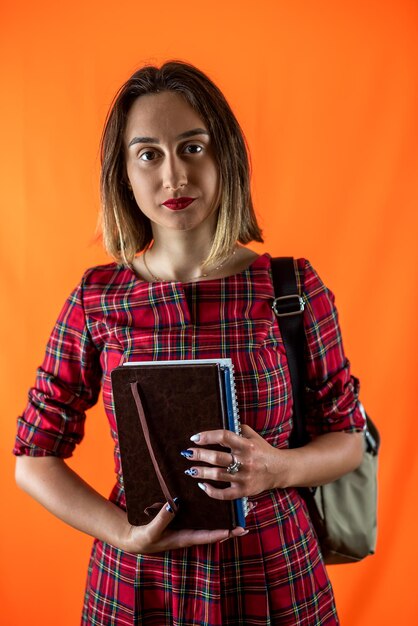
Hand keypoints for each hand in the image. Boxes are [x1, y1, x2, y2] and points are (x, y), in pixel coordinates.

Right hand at [122, 503, 247, 553]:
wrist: (132, 538)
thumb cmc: (142, 538)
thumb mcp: (151, 531)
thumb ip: (162, 519)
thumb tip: (174, 504)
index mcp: (185, 538)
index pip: (208, 536)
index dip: (223, 533)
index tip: (238, 529)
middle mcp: (190, 532)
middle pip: (214, 529)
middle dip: (229, 525)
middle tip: (246, 520)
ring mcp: (186, 525)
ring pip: (209, 521)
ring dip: (222, 516)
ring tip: (237, 508)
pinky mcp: (181, 518)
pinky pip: (199, 514)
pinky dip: (209, 508)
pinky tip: (215, 498)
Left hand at [183, 424, 287, 499]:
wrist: (279, 470)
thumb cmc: (263, 450)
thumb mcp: (253, 435)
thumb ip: (237, 429)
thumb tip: (219, 426)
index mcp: (247, 445)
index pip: (224, 436)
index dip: (208, 436)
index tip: (195, 438)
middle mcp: (245, 461)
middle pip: (217, 457)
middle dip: (199, 455)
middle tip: (187, 453)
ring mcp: (244, 477)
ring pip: (218, 475)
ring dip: (201, 472)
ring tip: (190, 470)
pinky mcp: (244, 491)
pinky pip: (225, 494)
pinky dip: (212, 491)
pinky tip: (202, 486)